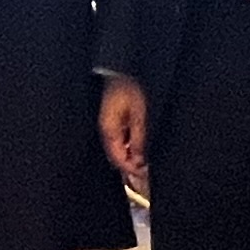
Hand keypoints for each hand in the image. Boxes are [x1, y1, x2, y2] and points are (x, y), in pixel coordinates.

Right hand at [98, 75, 149, 190]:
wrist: (119, 72)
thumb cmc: (129, 90)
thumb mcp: (139, 116)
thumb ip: (139, 139)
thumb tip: (140, 160)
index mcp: (109, 131)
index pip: (118, 159)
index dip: (130, 170)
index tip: (143, 175)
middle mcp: (105, 131)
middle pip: (115, 157)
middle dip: (129, 167)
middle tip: (144, 176)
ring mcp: (106, 127)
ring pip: (116, 150)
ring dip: (128, 158)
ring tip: (142, 165)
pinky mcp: (110, 122)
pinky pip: (117, 141)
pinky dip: (126, 148)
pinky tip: (136, 151)